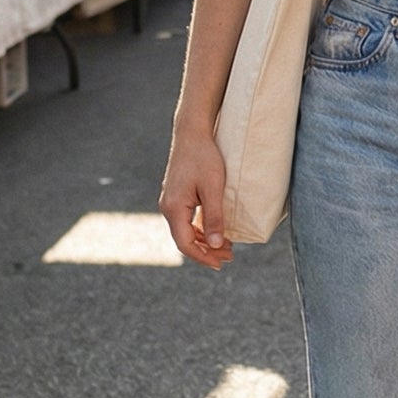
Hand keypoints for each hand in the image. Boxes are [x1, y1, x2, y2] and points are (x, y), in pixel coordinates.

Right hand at [159, 124, 233, 268]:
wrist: (191, 133)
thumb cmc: (203, 157)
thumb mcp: (213, 188)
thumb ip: (214, 217)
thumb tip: (217, 245)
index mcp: (174, 208)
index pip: (185, 243)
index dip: (203, 257)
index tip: (220, 264)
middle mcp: (168, 207)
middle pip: (184, 240)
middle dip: (206, 252)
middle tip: (229, 257)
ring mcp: (170, 202)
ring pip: (185, 231)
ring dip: (204, 242)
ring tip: (227, 247)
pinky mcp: (176, 196)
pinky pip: (186, 221)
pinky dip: (200, 230)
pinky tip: (215, 231)